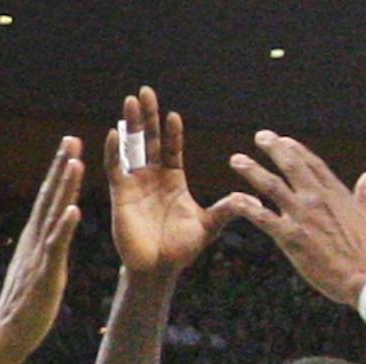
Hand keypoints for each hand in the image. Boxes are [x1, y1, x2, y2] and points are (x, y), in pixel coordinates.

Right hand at [0, 138, 85, 363]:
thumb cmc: (26, 306)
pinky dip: (64, 227)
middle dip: (61, 166)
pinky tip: (74, 209)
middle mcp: (34, 239)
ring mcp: (39, 254)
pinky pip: (56, 246)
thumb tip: (53, 234)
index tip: (69, 146)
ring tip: (76, 162)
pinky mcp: (45, 273)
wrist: (8, 335)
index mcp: (35, 237)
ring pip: (53, 214)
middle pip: (49, 196)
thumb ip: (45, 248)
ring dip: (65, 187)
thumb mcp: (39, 269)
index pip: (48, 198)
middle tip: (72, 137)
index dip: (58, 171)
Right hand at [104, 87, 238, 277]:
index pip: (172, 148)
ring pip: (132, 147)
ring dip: (130, 124)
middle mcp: (153, 176)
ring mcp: (135, 183)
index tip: (174, 115)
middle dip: (148, 116)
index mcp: (173, 179)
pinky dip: (114, 151)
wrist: (157, 270)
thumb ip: (226, 210)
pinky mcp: (120, 194)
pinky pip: (115, 168)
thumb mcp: (208, 227)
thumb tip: (251, 199)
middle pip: (150, 139)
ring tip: (130, 101)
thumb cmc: (181, 250)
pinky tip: (114, 133)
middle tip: (145, 91)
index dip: (172, 132)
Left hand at [227, 132, 365, 305]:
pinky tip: (233, 198)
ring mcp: (303, 216)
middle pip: (291, 165)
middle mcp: (317, 199)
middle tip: (260, 137)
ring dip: (252, 171)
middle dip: (274, 148)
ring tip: (236, 160)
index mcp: (337, 195)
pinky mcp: (291, 237)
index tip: (285, 140)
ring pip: (272, 186)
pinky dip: (247, 207)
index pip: (314, 165)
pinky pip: (263, 219)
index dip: (298, 150)